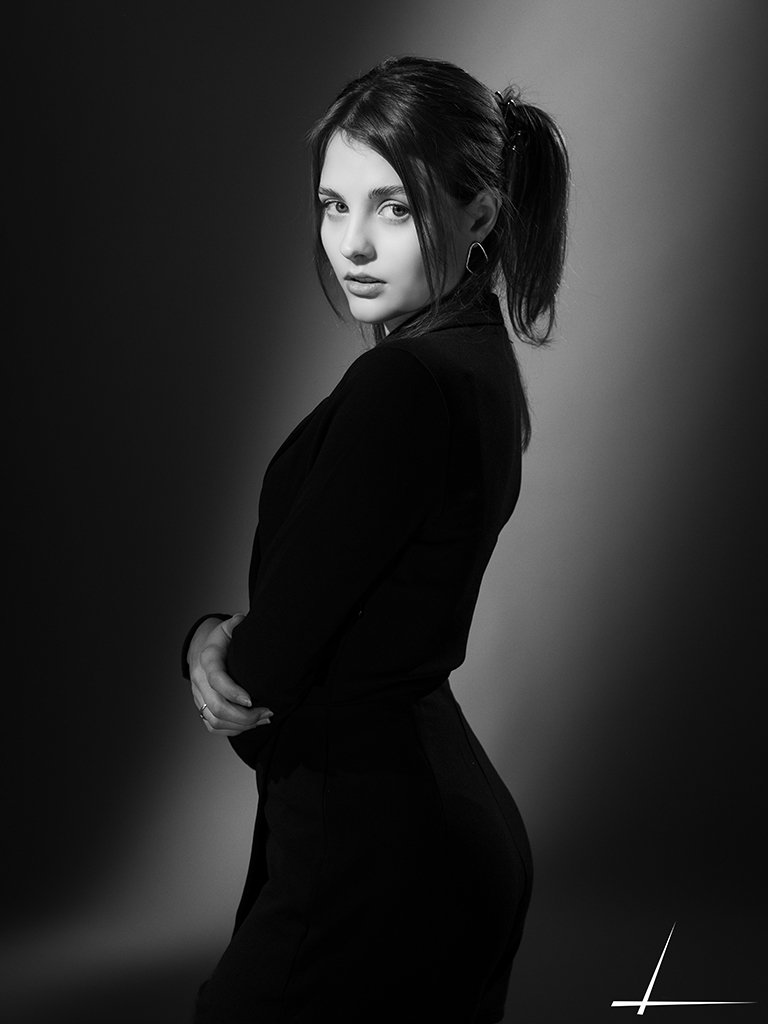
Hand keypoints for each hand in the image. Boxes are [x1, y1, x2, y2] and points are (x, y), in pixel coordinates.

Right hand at [188, 613, 272, 735]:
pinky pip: (213, 726)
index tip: (252, 699)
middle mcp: (200, 681)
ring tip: (264, 718)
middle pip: (217, 707)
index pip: (217, 680)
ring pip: (215, 721)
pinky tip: (252, 724)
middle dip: (244, 715)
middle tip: (267, 712)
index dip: (234, 693)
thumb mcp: (229, 627)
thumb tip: (245, 619)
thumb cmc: (220, 640)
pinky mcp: (201, 707)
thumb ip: (238, 623)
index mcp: (208, 661)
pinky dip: (233, 729)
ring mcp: (199, 696)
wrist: (201, 649)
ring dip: (241, 724)